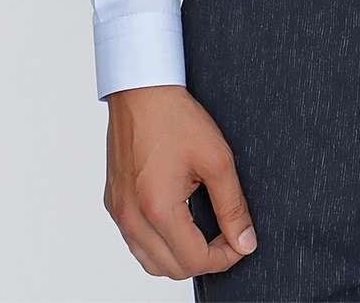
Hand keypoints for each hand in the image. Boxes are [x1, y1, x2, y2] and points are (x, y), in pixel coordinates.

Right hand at [104, 84, 257, 280]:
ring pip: (149, 261)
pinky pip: (135, 241)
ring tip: (201, 229)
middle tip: (225, 235)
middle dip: (203, 259)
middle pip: (171, 269)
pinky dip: (157, 241)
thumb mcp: (216, 159)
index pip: (194, 262)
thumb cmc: (174, 117)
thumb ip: (233, 206)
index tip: (239, 241)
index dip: (224, 257)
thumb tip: (245, 241)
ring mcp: (119, 211)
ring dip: (178, 255)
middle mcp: (132, 217)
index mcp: (157, 209)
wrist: (140, 90)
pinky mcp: (114, 202)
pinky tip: (176, 217)